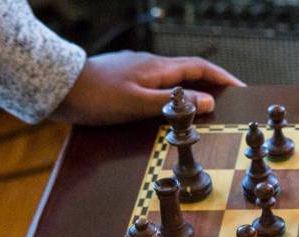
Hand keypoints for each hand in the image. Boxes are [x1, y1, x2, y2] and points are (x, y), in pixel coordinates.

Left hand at [53, 51, 244, 124]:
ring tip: (202, 109)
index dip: (223, 78)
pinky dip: (171, 96)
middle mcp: (149, 64)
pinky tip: (167, 109)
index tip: (241, 89)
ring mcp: (135, 70)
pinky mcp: (122, 79)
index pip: (200, 68)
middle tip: (227, 100)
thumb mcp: (140, 104)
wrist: (58, 88)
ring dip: (190, 91)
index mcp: (157, 68)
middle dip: (210, 85)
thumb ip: (175, 104)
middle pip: (188, 72)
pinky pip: (156, 85)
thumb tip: (208, 101)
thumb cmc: (97, 97)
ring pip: (171, 79)